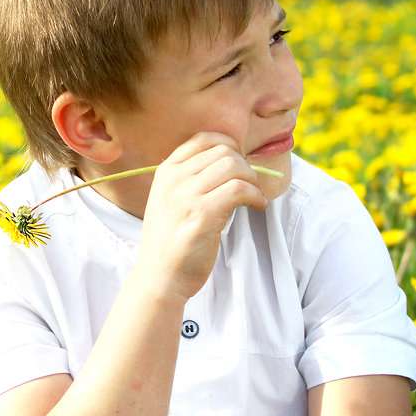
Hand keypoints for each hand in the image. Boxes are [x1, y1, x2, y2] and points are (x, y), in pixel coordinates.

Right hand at [135, 132, 267, 300]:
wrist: (159, 277)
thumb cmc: (170, 242)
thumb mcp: (169, 201)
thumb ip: (189, 180)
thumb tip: (230, 162)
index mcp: (166, 172)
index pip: (204, 139)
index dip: (229, 146)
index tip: (239, 165)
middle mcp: (174, 179)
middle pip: (224, 151)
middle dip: (245, 165)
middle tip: (249, 185)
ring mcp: (187, 195)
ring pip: (235, 167)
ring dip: (253, 180)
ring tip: (254, 197)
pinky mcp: (203, 214)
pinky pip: (240, 189)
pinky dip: (256, 196)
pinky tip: (256, 206)